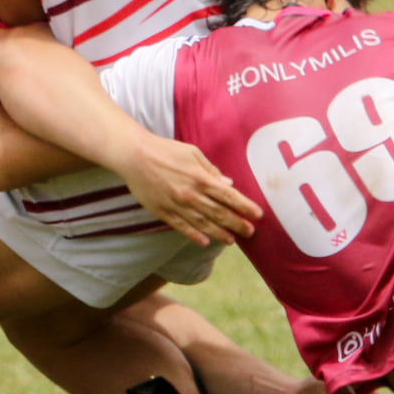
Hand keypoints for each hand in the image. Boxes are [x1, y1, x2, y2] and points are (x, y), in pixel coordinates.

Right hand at [125, 134, 260, 246]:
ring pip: (203, 224)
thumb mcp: (193, 153)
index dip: (245, 206)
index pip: (229, 196)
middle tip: (250, 232)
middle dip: (237, 223)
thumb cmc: (166, 150)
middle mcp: (192, 195)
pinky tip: (205, 243)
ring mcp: (177, 205)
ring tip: (231, 241)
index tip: (258, 215)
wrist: (135, 156)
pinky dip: (194, 236)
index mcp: (201, 178)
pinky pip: (182, 227)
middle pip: (219, 213)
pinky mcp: (163, 212)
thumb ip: (211, 170)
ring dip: (219, 233)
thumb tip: (228, 183)